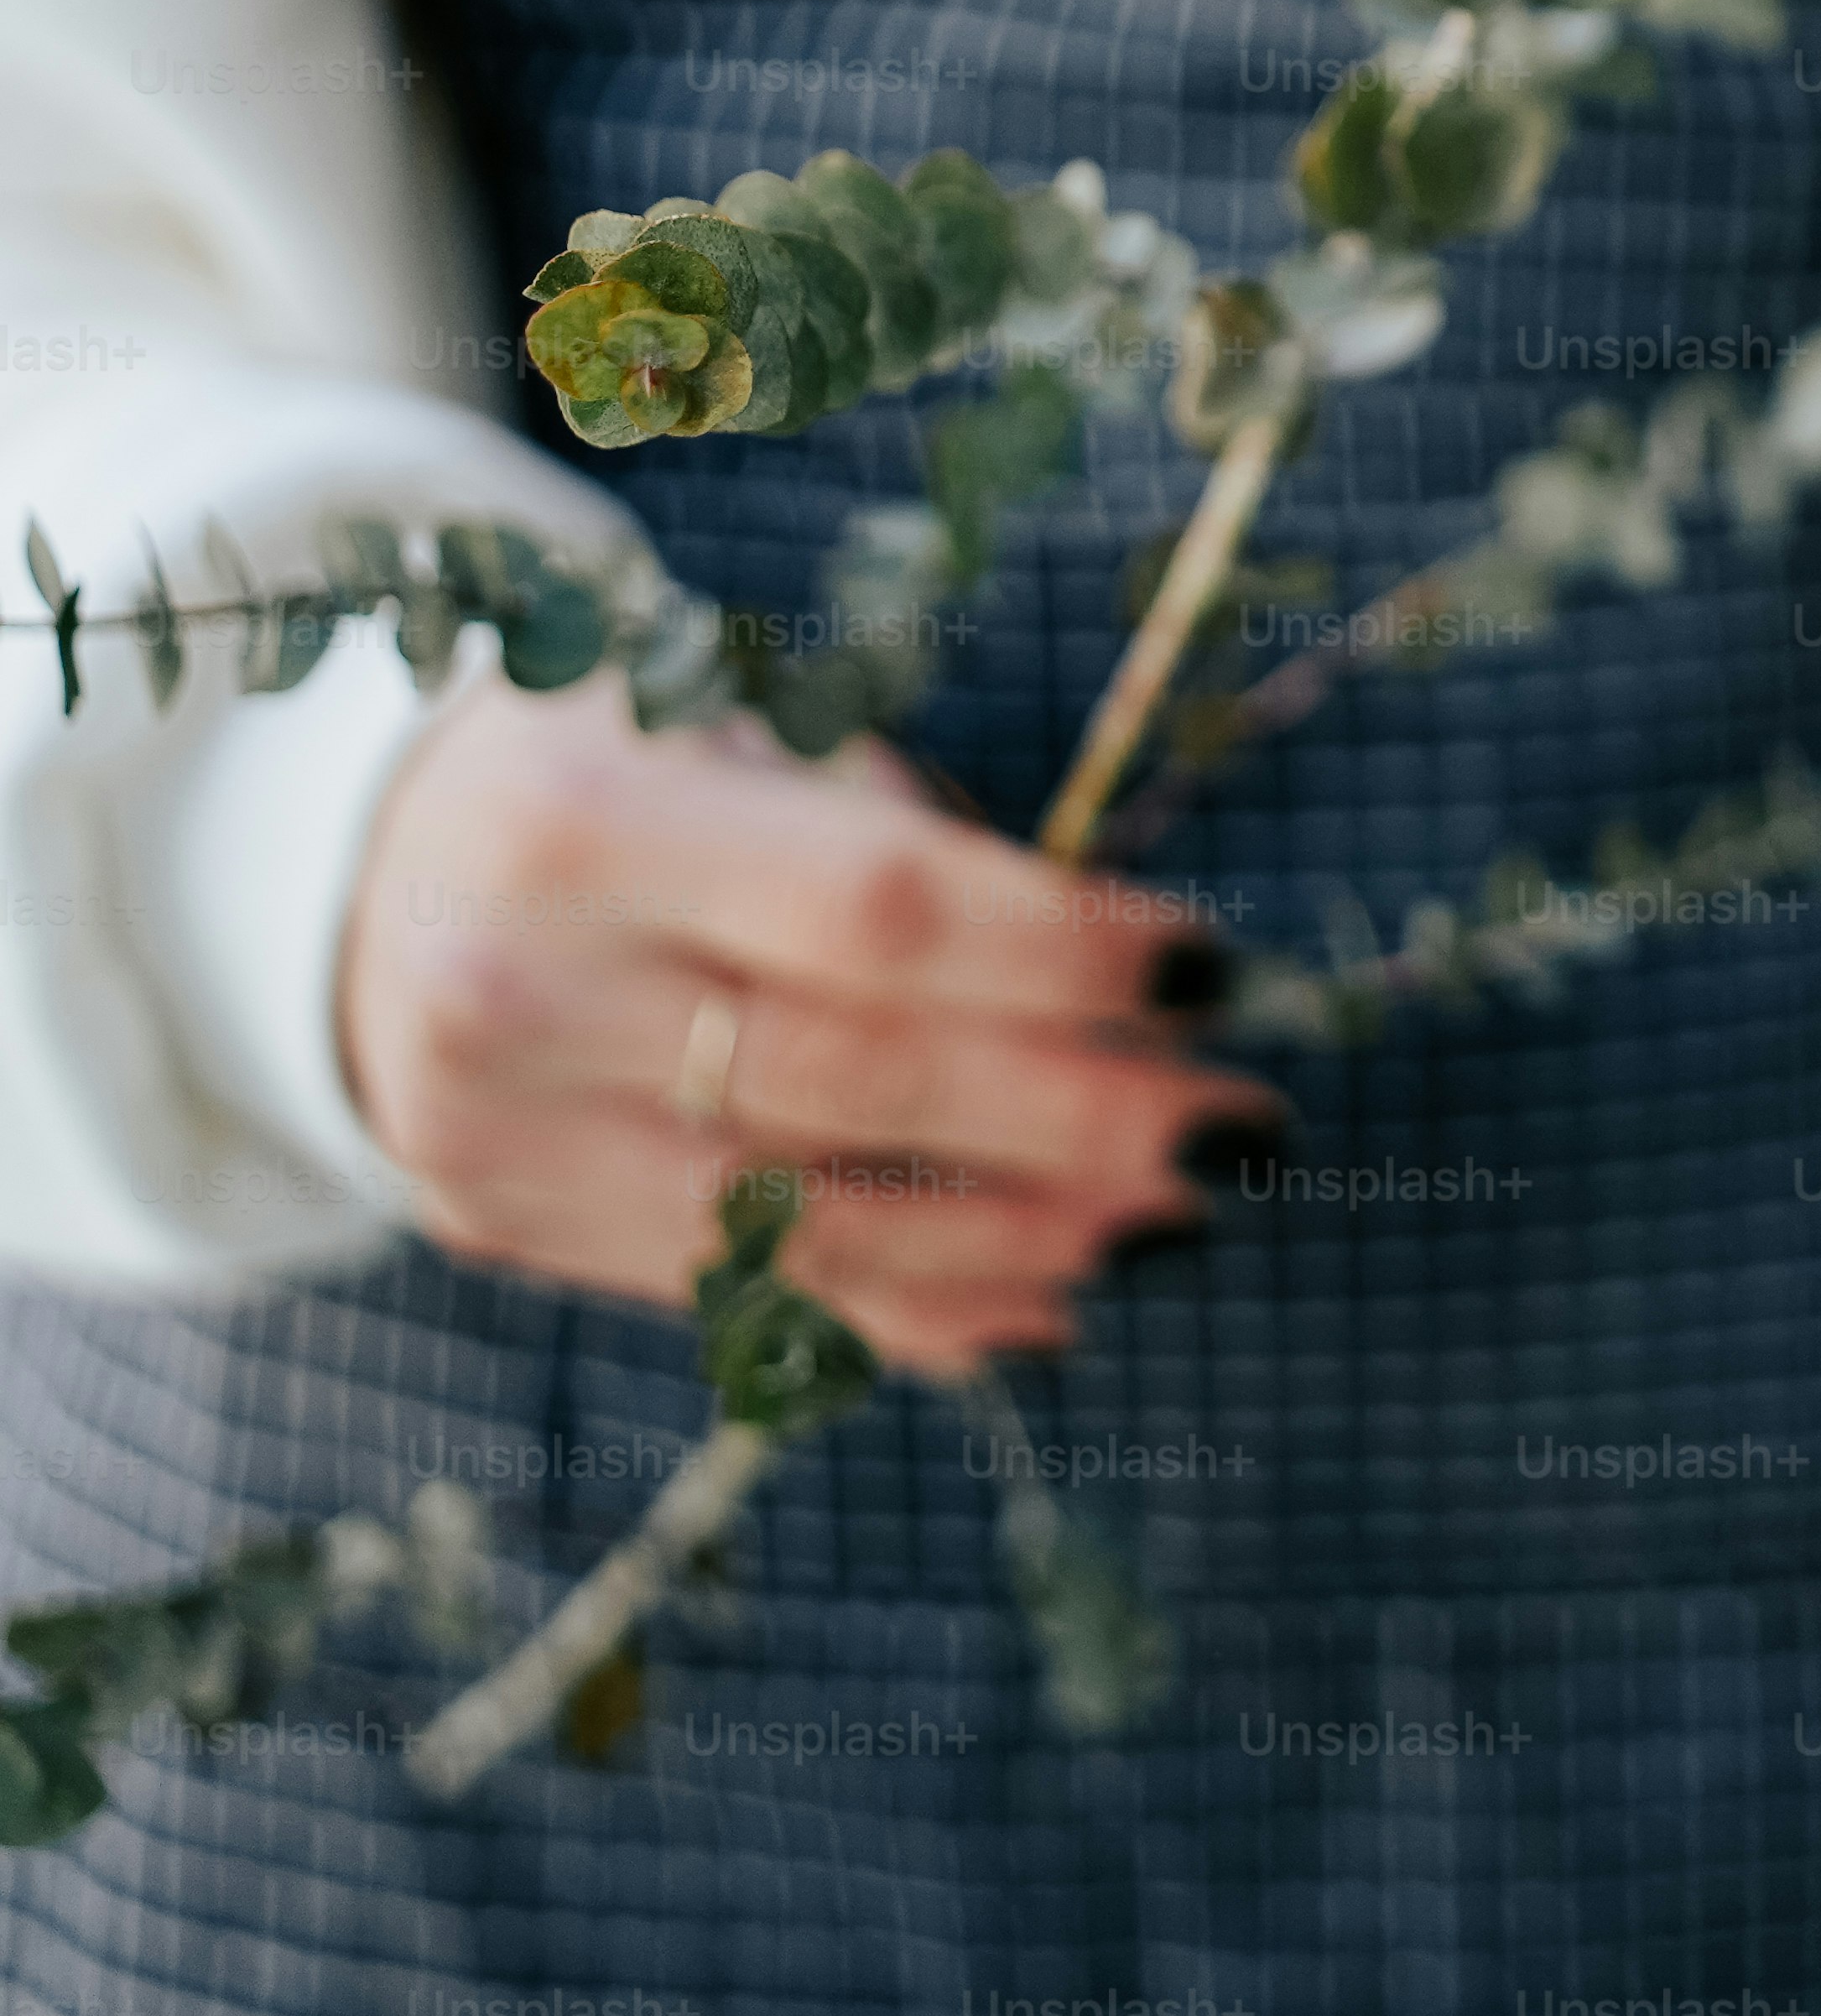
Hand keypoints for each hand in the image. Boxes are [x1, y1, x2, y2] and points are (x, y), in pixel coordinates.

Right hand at [337, 674, 1273, 1373]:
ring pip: (813, 1225)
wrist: (355, 872)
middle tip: (1245, 1129)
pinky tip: (1050, 1302)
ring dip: (1030, 1236)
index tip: (1210, 970)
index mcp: (575, 821)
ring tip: (1178, 1219)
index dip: (1061, 952)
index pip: (872, 912)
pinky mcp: (506, 1229)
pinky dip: (918, 1312)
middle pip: (861, 1083)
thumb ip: (895, 835)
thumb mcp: (725, 728)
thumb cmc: (612, 769)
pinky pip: (749, 1299)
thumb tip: (1124, 976)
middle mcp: (515, 992)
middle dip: (1084, 1116)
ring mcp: (499, 1136)